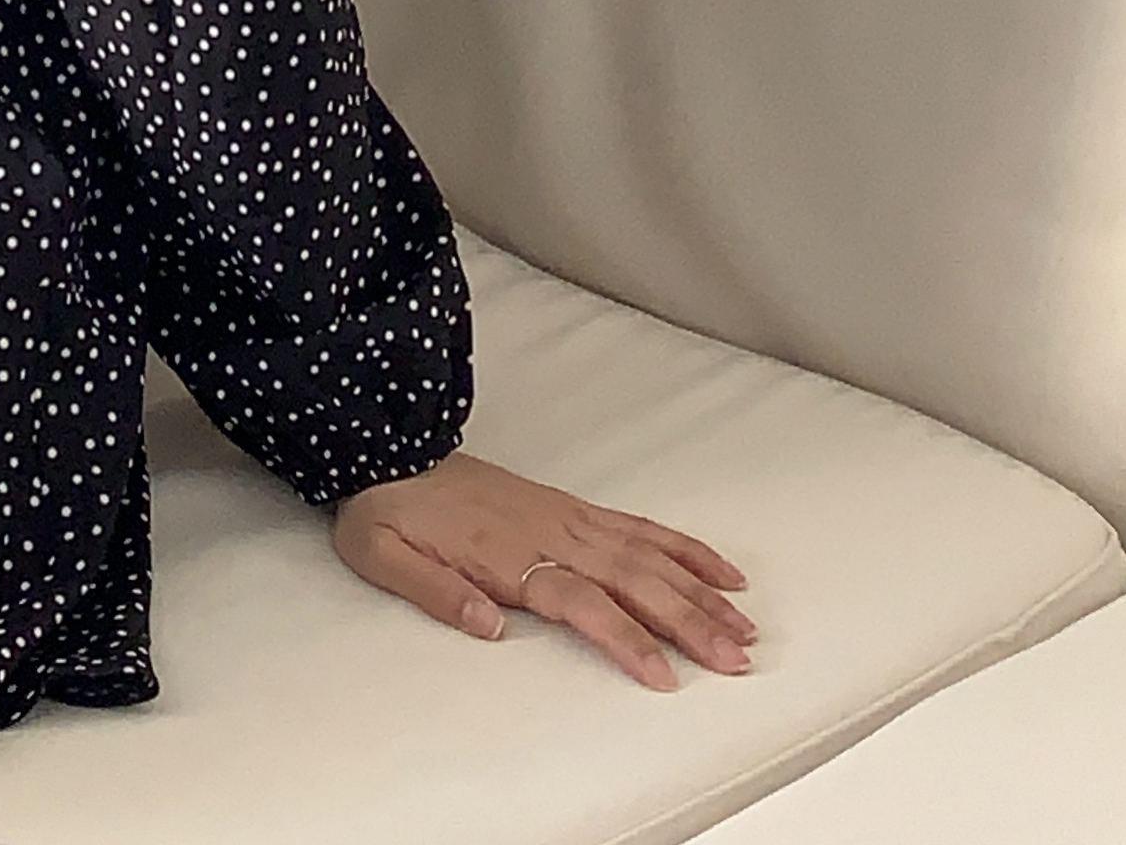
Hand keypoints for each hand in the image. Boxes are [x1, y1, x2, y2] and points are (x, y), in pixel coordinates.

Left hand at [334, 452, 754, 689]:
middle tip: (733, 659)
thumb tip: (488, 628)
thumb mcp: (383, 556)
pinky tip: (718, 570)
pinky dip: (683, 547)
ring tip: (743, 627)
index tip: (664, 675)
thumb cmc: (387, 511)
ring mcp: (566, 516)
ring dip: (698, 591)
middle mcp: (548, 532)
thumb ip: (435, 594)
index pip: (582, 602)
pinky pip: (638, 526)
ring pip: (646, 555)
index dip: (625, 638)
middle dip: (688, 621)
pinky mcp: (571, 507)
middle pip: (632, 579)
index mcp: (507, 554)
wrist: (385, 450)